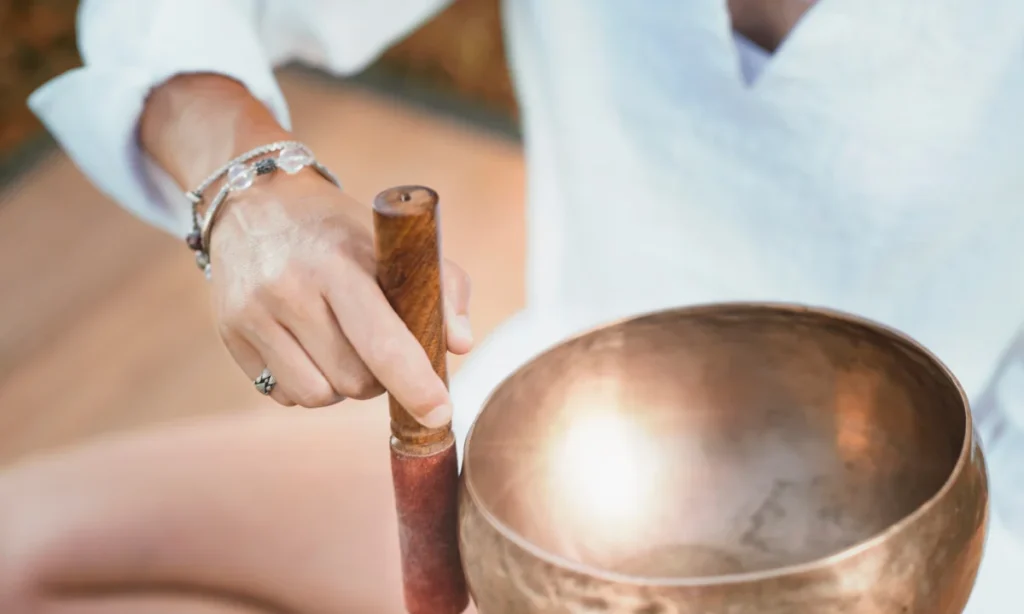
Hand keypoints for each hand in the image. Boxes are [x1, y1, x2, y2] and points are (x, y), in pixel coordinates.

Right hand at [208, 172, 472, 426]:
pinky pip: (284, 394)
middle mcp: (289, 288)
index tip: (440, 412)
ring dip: (341, 387)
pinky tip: (307, 347)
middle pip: (354, 381)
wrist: (254, 201)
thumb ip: (442, 285)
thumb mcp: (393, 240)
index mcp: (338, 262)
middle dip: (380, 380)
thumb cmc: (339, 230)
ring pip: (319, 396)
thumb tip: (459, 344)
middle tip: (380, 350)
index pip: (382, 342)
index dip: (416, 385)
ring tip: (342, 346)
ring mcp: (253, 313)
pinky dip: (307, 384)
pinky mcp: (229, 334)